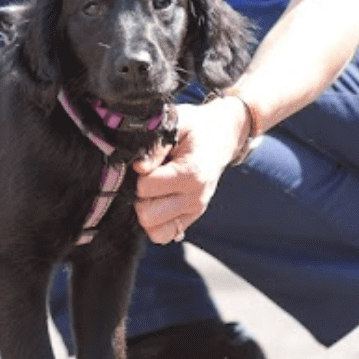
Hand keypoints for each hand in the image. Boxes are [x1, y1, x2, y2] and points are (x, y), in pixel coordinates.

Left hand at [131, 96, 250, 244]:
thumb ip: (155, 147)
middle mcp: (195, 198)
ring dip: (145, 211)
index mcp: (192, 173)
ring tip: (149, 190)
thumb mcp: (176, 123)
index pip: (146, 187)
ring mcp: (195, 211)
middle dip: (137, 196)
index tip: (141, 161)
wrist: (222, 135)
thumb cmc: (195, 127)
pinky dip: (154, 223)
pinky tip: (155, 201)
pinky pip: (164, 235)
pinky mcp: (191, 218)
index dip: (136, 174)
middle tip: (142, 178)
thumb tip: (138, 168)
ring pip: (154, 230)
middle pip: (147, 215)